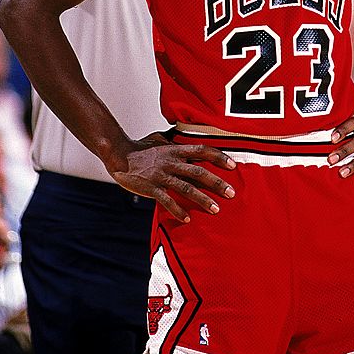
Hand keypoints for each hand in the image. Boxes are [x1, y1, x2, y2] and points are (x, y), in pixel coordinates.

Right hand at [109, 136, 236, 222]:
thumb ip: (177, 140)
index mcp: (176, 149)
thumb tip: (189, 133)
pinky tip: (187, 219)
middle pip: (198, 171)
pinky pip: (166, 200)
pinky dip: (177, 210)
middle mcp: (171, 161)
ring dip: (202, 199)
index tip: (233, 165)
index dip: (218, 157)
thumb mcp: (161, 138)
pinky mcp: (151, 187)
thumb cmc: (142, 147)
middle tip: (232, 193)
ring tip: (216, 209)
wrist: (119, 155)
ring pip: (186, 187)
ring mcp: (161, 174)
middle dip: (216, 183)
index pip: (202, 150)